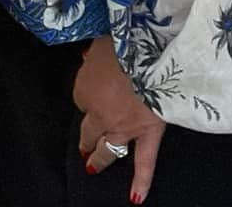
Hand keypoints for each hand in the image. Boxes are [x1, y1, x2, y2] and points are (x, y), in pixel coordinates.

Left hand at [74, 35, 165, 202]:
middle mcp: (100, 113)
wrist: (150, 54)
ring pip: (109, 150)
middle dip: (85, 138)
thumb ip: (96, 55)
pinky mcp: (148, 133)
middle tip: (82, 147)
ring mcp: (124, 127)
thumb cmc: (125, 40)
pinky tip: (135, 197)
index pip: (81, 97)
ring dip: (101, 159)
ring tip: (93, 166)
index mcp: (85, 88)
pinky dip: (141, 181)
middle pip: (89, 131)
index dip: (88, 93)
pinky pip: (144, 163)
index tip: (92, 87)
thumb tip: (94, 58)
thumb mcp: (100, 41)